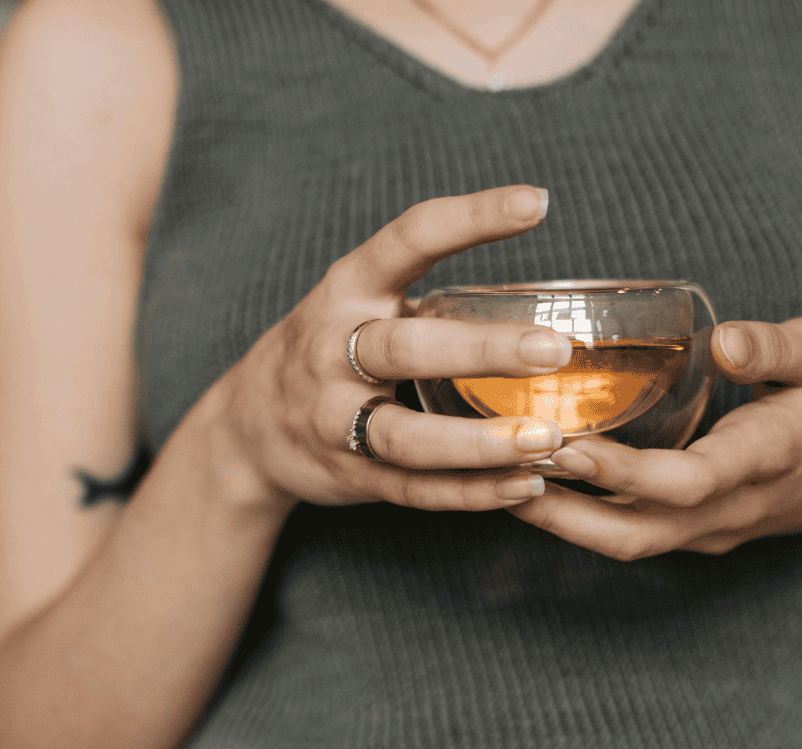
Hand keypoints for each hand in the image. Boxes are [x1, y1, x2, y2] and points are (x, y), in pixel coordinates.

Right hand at [216, 185, 572, 510]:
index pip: (409, 240)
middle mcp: (332, 351)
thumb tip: (548, 303)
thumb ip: (436, 304)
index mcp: (349, 291)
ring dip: (480, 441)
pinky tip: (525, 485)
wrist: (246, 429)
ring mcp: (335, 419)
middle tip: (554, 349)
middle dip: (483, 349)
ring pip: (407, 436)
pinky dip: (472, 492)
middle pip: (406, 349)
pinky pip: (414, 489)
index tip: (536, 202)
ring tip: (548, 440)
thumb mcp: (363, 306)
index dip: (471, 218)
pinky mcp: (350, 475)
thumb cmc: (331, 351)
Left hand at [508, 317, 801, 560]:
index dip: (622, 471)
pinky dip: (577, 518)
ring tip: (495, 475)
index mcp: (766, 462)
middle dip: (564, 508)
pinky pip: (630, 535)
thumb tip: (721, 339)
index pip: (688, 481)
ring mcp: (711, 532)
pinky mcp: (694, 533)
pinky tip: (531, 480)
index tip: (563, 443)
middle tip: (500, 459)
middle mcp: (731, 509)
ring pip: (625, 544)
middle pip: (637, 532)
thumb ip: (777, 347)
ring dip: (559, 520)